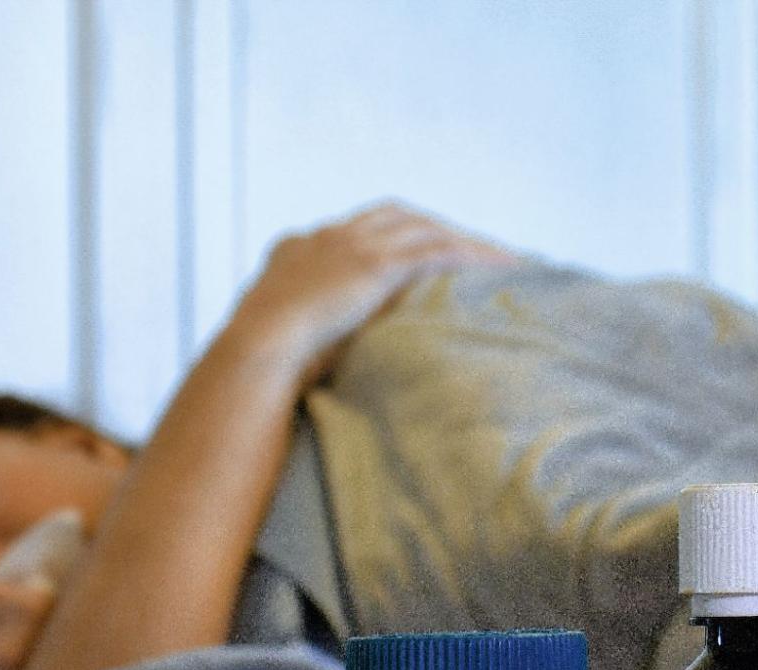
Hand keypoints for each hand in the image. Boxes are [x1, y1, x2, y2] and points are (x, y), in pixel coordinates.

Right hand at [238, 202, 515, 382]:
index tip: (423, 253)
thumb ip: (312, 338)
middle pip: (399, 218)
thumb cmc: (265, 364)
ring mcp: (350, 245)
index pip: (359, 229)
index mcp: (300, 249)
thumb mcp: (286, 342)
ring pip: (425, 230)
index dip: (397, 237)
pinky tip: (500, 269)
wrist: (254, 353)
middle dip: (439, 230)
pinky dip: (470, 256)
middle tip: (475, 251)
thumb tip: (329, 363)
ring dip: (466, 242)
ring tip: (504, 261)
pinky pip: (436, 250)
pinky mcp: (373, 264)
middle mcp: (328, 237)